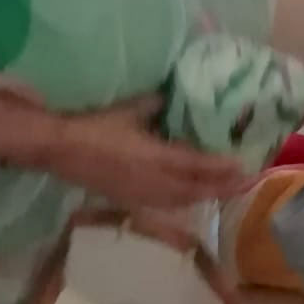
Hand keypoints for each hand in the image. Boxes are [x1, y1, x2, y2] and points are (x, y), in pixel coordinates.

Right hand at [45, 93, 248, 212]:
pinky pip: (165, 205)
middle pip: (194, 190)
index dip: (221, 168)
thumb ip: (154, 105)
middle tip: (244, 183)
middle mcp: (152, 181)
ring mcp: (140, 194)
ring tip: (224, 191)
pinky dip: (184, 202)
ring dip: (204, 197)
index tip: (243, 166)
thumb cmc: (94, 127)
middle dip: (221, 188)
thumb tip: (171, 97)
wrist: (60, 150)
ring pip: (181, 201)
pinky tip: (190, 198)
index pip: (196, 165)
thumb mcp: (128, 110)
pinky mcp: (128, 201)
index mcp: (154, 157)